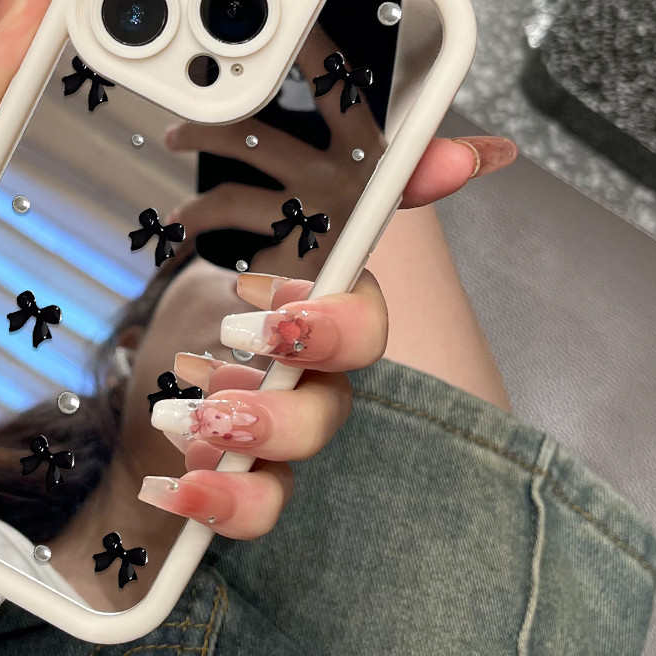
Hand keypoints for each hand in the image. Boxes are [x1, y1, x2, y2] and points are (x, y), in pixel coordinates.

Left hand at [142, 30, 517, 536]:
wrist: (225, 347)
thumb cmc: (282, 291)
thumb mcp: (314, 227)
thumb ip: (393, 189)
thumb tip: (487, 153)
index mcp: (334, 325)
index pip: (360, 329)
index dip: (331, 328)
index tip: (278, 317)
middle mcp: (318, 384)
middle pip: (324, 414)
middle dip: (277, 415)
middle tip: (218, 408)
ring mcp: (284, 434)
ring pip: (286, 471)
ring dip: (239, 466)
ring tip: (183, 436)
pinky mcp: (247, 475)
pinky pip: (248, 502)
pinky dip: (212, 498)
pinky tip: (168, 485)